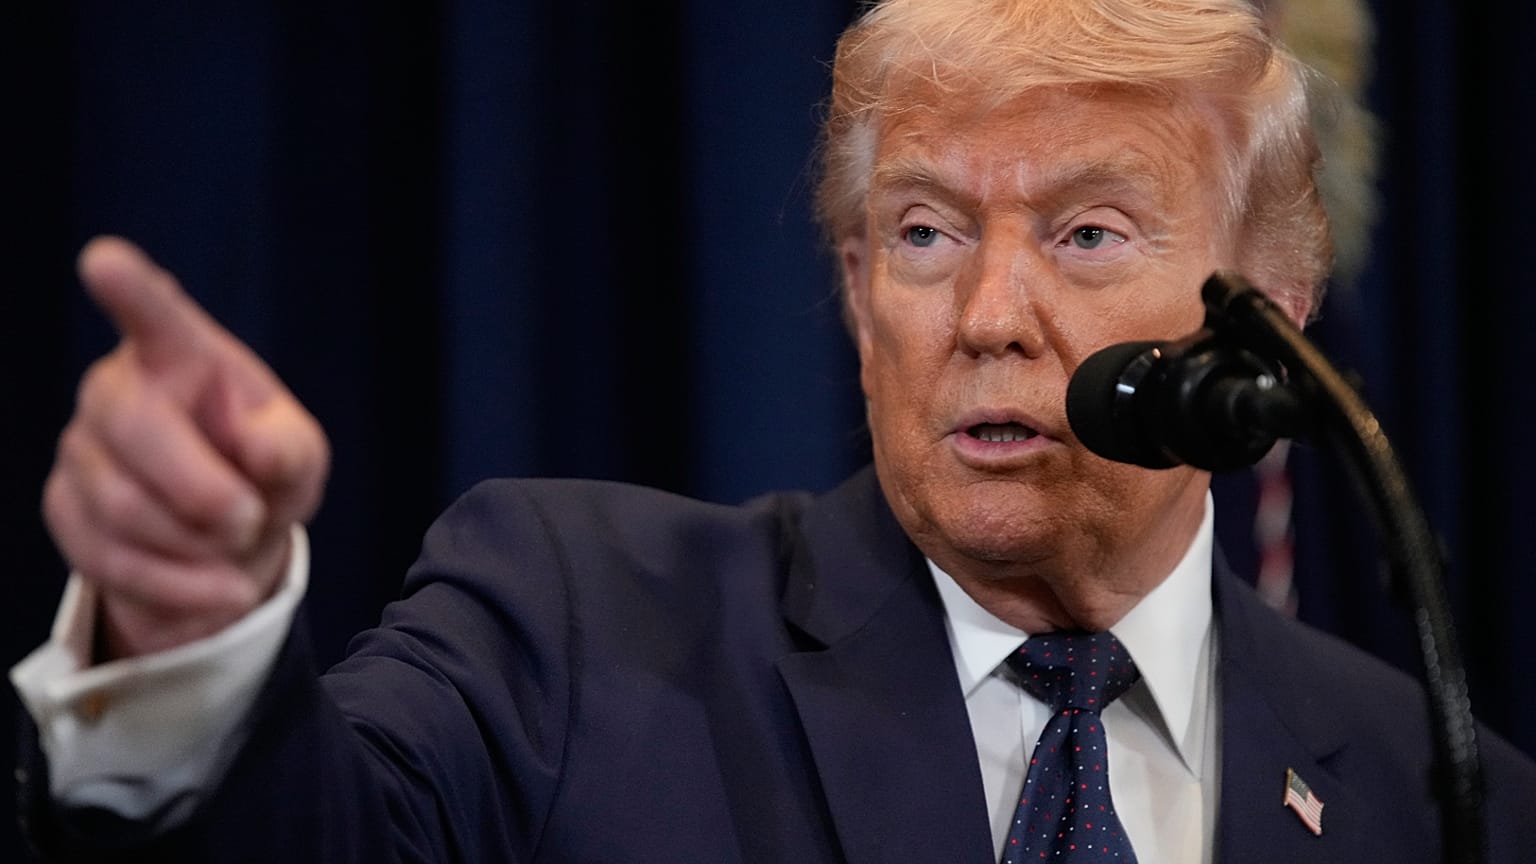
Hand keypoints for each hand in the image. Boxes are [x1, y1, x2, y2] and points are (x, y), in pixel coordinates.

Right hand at [42, 237, 329, 659]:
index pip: (154, 316)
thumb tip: (253, 447)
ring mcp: (81, 448)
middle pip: (136, 429)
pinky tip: (217, 587)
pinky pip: (110, 559)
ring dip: (196, 547)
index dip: (130, 289)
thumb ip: (287, 448)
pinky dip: (178, 586)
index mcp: (182, 356)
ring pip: (122, 506)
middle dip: (201, 491)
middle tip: (249, 521)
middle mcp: (117, 388)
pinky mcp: (64, 508)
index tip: (104, 259)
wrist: (227, 547)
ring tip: (238, 551)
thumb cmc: (264, 476)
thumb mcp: (298, 460)